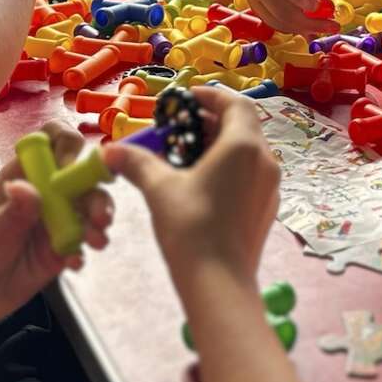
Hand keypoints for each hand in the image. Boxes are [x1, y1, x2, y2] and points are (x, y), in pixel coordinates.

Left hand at [0, 122, 113, 344]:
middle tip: (99, 217)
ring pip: (90, 207)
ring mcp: (57, 219)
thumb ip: (14, 210)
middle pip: (82, 176)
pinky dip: (85, 250)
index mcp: (25, 174)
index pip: (54, 141)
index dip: (68, 145)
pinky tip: (73, 264)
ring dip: (99, 221)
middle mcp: (47, 191)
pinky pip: (84, 241)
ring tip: (97, 241)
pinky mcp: (64, 247)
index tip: (71, 167)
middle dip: (96, 192)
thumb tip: (23, 187)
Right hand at [104, 87, 279, 289]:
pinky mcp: (266, 209)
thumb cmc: (191, 229)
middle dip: (209, 122)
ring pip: (246, 151)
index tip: (184, 99)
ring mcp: (270, 187)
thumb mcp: (160, 189)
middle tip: (177, 128)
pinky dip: (227, 167)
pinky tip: (200, 184)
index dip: (210, 96)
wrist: (220, 284)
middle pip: (242, 126)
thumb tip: (111, 150)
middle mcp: (265, 160)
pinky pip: (249, 174)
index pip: (235, 103)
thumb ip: (138, 163)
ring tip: (184, 156)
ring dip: (217, 145)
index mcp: (245, 146)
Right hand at [239, 0, 332, 35]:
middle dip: (309, 21)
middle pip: (280, 7)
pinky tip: (311, 28)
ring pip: (278, 20)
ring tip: (326, 26)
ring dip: (304, 28)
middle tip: (333, 25)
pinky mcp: (255, 8)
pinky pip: (276, 23)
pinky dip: (295, 29)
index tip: (318, 5)